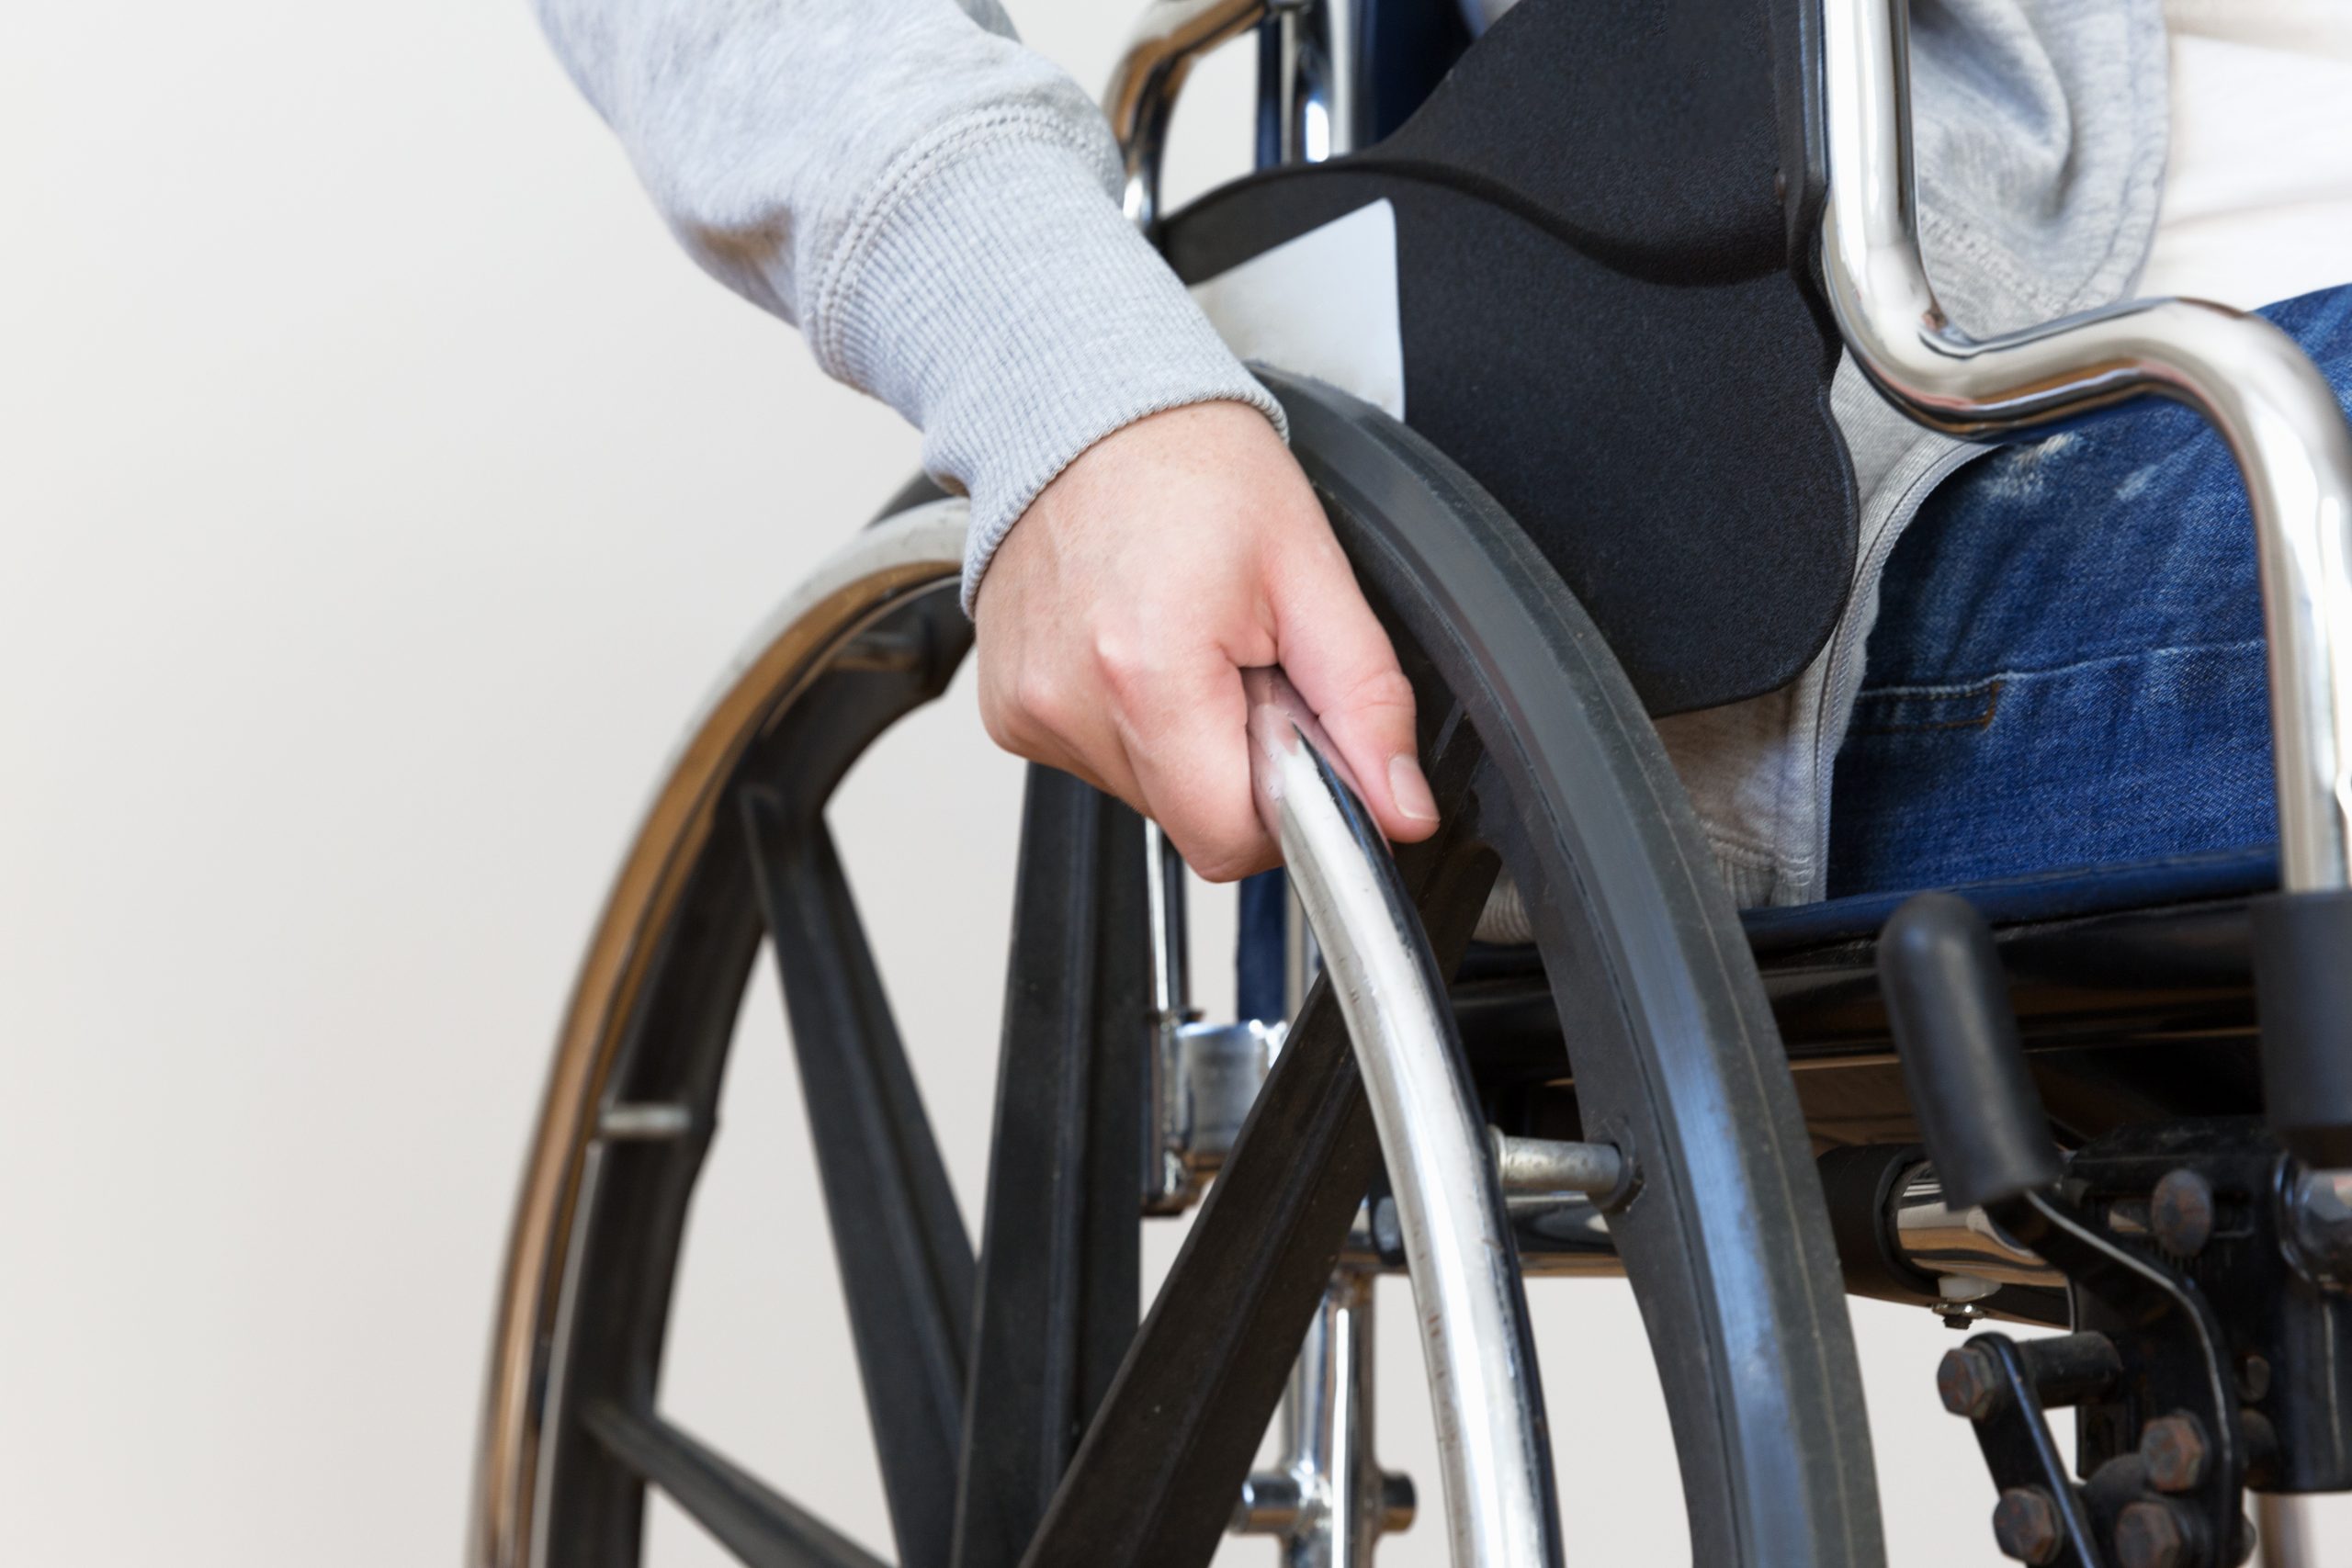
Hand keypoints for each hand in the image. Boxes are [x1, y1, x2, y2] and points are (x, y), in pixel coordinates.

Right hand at [972, 400, 1438, 880]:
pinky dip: (1131, 721)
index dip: (1286, 806)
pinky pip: (1096, 759)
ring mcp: (1029, 713)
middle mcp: (1072, 706)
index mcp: (1149, 678)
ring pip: (1145, 795)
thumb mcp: (1311, 572)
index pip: (1231, 841)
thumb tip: (1401, 809)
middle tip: (1241, 662)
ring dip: (1185, 739)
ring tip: (1186, 641)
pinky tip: (1135, 643)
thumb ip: (1366, 704)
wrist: (1082, 403)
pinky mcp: (1008, 711)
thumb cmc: (1190, 466)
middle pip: (1190, 818)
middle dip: (1237, 758)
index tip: (1293, 733)